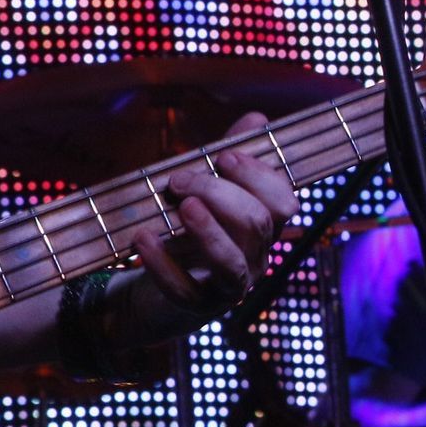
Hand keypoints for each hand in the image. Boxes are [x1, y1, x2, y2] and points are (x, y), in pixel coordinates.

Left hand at [130, 112, 296, 330]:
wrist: (150, 288)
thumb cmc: (184, 233)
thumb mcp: (204, 190)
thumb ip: (227, 158)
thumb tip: (258, 119)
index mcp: (260, 227)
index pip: (284, 202)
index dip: (260, 176)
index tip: (224, 156)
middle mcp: (253, 258)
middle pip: (257, 224)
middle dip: (219, 193)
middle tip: (177, 180)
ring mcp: (226, 287)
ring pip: (233, 263)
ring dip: (207, 231)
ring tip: (182, 207)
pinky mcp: (194, 307)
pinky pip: (185, 290)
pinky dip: (162, 263)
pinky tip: (141, 238)